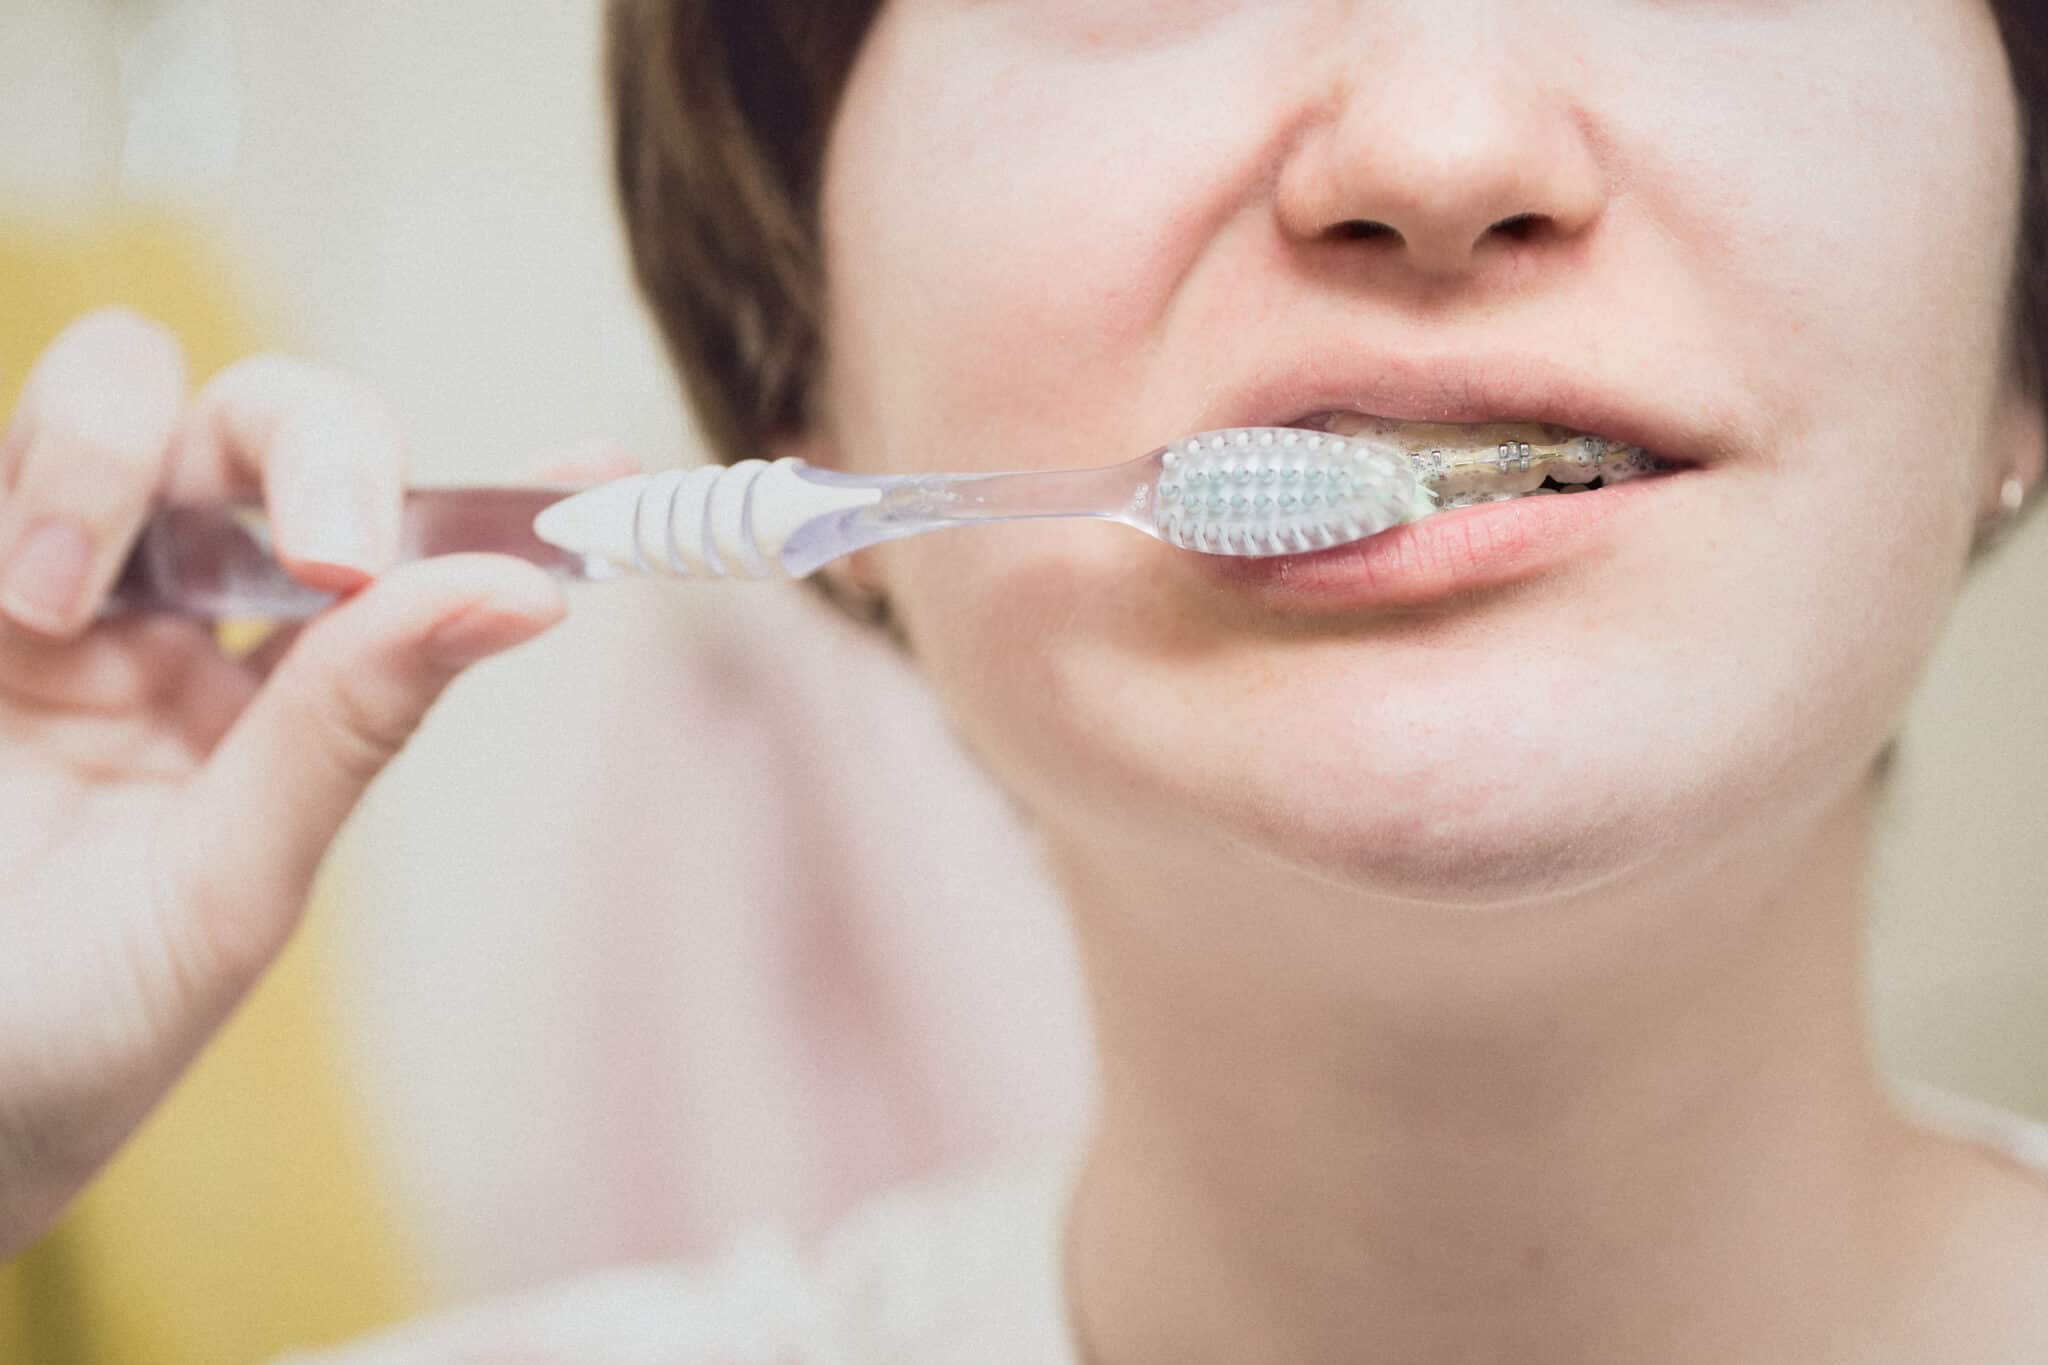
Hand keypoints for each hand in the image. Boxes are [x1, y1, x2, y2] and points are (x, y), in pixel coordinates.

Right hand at [0, 310, 628, 1253]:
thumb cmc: (66, 1032)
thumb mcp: (228, 886)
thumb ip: (348, 724)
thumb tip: (524, 594)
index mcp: (276, 689)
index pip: (407, 552)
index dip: (500, 497)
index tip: (599, 477)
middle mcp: (176, 612)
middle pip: (275, 424)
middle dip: (321, 447)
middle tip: (334, 561)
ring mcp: (52, 582)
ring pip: (125, 390)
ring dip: (112, 454)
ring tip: (54, 604)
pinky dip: (39, 487)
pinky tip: (25, 603)